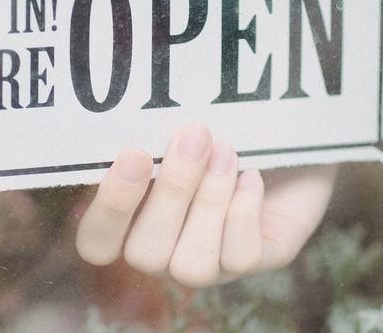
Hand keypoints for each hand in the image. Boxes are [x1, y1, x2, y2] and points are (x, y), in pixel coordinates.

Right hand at [75, 125, 335, 287]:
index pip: (96, 243)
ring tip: (226, 152)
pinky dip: (244, 212)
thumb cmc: (218, 119)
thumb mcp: (178, 121)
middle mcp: (164, 251)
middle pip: (144, 255)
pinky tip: (252, 176)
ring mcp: (210, 263)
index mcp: (130, 220)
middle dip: (171, 193)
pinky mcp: (257, 259)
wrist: (286, 126)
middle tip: (194, 136)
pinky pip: (240, 257)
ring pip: (191, 267)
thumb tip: (133, 115)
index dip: (109, 209)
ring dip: (209, 205)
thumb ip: (151, 132)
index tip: (134, 154)